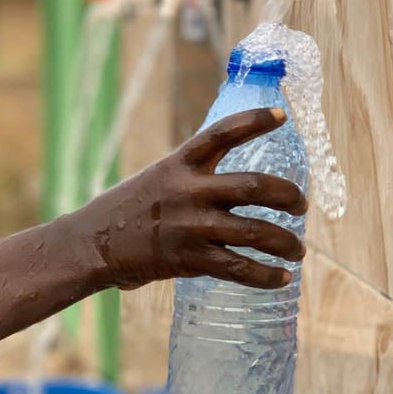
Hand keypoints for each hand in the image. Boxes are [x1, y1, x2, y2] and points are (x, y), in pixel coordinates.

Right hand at [69, 108, 307, 290]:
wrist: (91, 243)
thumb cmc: (125, 211)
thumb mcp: (157, 181)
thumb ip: (192, 179)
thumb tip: (232, 188)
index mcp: (180, 165)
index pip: (222, 133)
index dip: (254, 120)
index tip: (281, 115)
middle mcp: (189, 191)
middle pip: (254, 186)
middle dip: (288, 195)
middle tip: (301, 206)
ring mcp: (191, 225)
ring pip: (256, 231)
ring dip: (286, 242)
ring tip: (298, 250)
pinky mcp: (189, 258)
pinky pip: (239, 268)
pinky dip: (266, 276)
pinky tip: (281, 278)